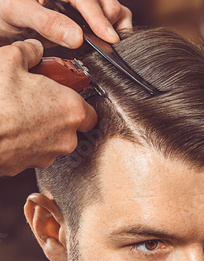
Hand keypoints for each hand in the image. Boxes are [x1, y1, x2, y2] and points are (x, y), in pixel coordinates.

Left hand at [0, 0, 131, 46]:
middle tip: (112, 41)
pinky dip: (112, 31)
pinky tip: (110, 42)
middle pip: (103, 0)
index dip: (98, 17)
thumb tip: (77, 37)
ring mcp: (77, 7)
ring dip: (117, 23)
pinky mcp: (79, 22)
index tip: (108, 36)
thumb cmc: (1, 10)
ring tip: (114, 40)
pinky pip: (102, 23)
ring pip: (109, 9)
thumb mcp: (16, 11)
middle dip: (111, 19)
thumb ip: (46, 22)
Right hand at [0, 39, 97, 175]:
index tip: (66, 95)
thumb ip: (29, 52)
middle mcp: (66, 137)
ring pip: (52, 140)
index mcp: (71, 110)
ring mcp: (49, 155)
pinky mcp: (31, 165)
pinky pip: (34, 151)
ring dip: (42, 129)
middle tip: (39, 101)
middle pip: (70, 127)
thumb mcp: (11, 61)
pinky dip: (26, 142)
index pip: (90, 112)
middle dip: (57, 114)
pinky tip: (12, 129)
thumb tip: (33, 49)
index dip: (77, 102)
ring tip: (20, 113)